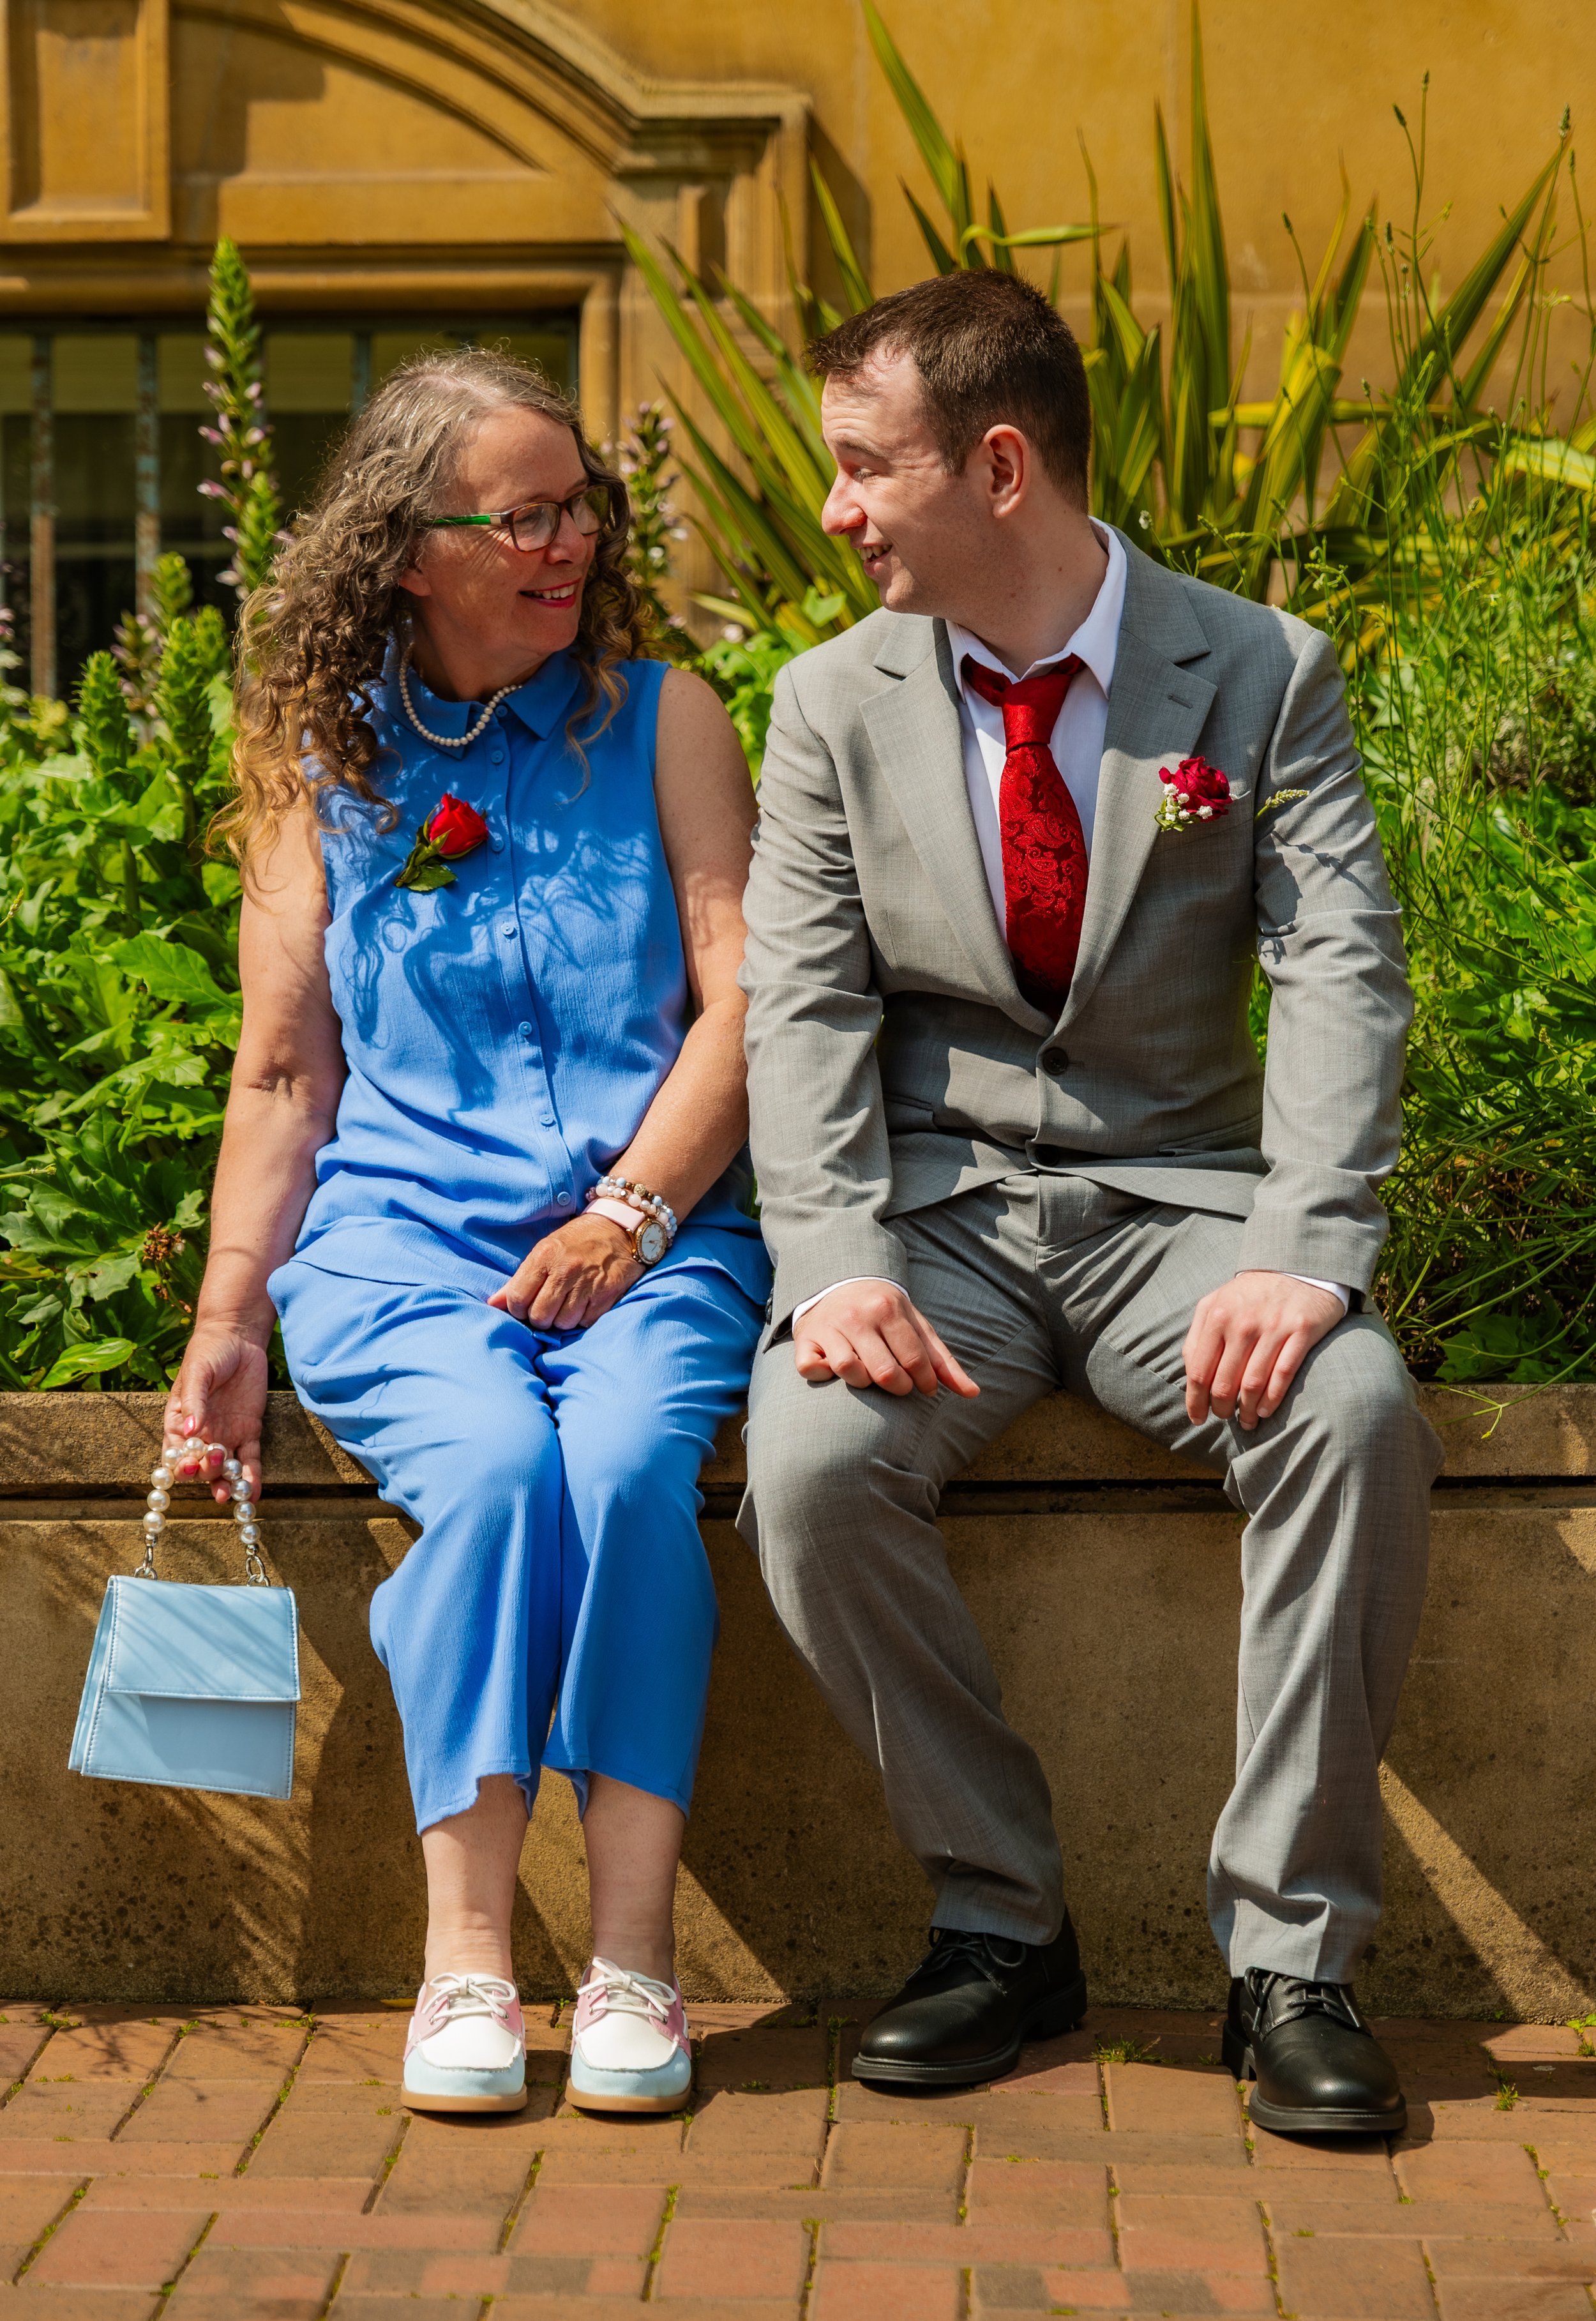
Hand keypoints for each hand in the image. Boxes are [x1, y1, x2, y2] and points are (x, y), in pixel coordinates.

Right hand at [163, 1327, 270, 1503]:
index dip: (180, 1464)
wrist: (239, 1337)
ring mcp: (226, 1435)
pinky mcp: (249, 1431)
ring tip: (232, 1495)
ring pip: (225, 1468)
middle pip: (200, 1465)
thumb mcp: (197, 1373)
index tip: (189, 1467)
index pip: (175, 1452)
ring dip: (227, 1483)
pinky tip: (254, 1493)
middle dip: (206, 1472)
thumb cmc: (208, 1352)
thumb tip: (191, 1430)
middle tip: (216, 1466)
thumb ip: (194, 1401)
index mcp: (179, 1422)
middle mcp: (201, 1435)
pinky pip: (250, 1459)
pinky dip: (252, 1476)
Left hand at [487, 1214, 641, 1330]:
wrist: (619, 1228)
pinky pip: (586, 1322)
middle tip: (548, 1308)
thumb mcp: (544, 1252)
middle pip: (540, 1316)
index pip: (517, 1298)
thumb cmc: (576, 1242)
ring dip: (564, 1319)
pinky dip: (584, 1318)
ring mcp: (588, 1283)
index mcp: (545, 1256)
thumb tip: (492, 1304)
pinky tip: (586, 1303)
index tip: (526, 1305)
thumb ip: (518, 1280)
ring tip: (569, 1304)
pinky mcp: (608, 1294)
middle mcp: (566, 1269)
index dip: (518, 1309)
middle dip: (541, 1318)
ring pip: (563, 1323)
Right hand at [793, 1281, 979, 1398]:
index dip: (923, 1382)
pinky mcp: (805, 1338)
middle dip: (897, 1387)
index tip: (924, 1387)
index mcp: (888, 1309)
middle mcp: (857, 1316)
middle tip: (898, 1385)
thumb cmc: (884, 1313)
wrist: (838, 1281)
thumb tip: (973, 1393)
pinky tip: (832, 1369)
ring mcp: (829, 1327)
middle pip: (884, 1372)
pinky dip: (822, 1375)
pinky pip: (810, 1368)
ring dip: (862, 1382)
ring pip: (849, 1372)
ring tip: (868, 1373)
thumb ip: (942, 1360)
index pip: (913, 1360)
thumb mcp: (916, 1326)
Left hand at [1182, 1270, 1343, 1430]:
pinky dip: (1271, 1399)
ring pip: (1252, 1384)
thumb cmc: (1249, 1294)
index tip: (1197, 1418)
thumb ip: (1199, 1336)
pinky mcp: (1301, 1331)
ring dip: (1246, 1411)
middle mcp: (1242, 1322)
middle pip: (1223, 1382)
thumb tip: (1190, 1376)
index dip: (1195, 1401)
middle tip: (1223, 1418)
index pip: (1198, 1371)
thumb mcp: (1216, 1304)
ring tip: (1246, 1422)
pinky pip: (1283, 1375)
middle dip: (1220, 1409)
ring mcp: (1273, 1327)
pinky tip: (1264, 1411)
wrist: (1296, 1267)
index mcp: (1216, 1316)